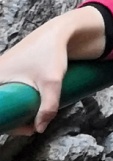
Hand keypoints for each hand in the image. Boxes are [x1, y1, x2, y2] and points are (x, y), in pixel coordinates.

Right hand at [0, 14, 83, 133]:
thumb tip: (40, 129)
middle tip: (31, 128)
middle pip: (1, 105)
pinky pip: (9, 92)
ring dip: (15, 112)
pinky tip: (29, 111)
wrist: (59, 31)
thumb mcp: (52, 82)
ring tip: (33, 122)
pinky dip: (16, 102)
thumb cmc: (51, 53)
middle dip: (12, 121)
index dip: (5, 122)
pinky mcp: (12, 71)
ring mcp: (3, 71)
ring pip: (4, 99)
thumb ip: (48, 107)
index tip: (21, 129)